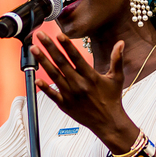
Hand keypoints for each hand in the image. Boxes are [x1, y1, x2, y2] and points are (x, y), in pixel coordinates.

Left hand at [32, 32, 136, 147]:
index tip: (58, 34)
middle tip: (40, 35)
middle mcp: (79, 84)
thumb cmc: (112, 99)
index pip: (76, 57)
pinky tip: (35, 78)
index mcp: (91, 76)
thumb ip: (117, 59)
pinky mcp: (65, 105)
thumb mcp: (117, 78)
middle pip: (61, 63)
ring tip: (34, 49)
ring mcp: (71, 95)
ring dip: (43, 61)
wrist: (108, 122)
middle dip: (49, 47)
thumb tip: (121, 43)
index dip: (67, 45)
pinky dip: (44, 87)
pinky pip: (52, 94)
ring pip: (54, 75)